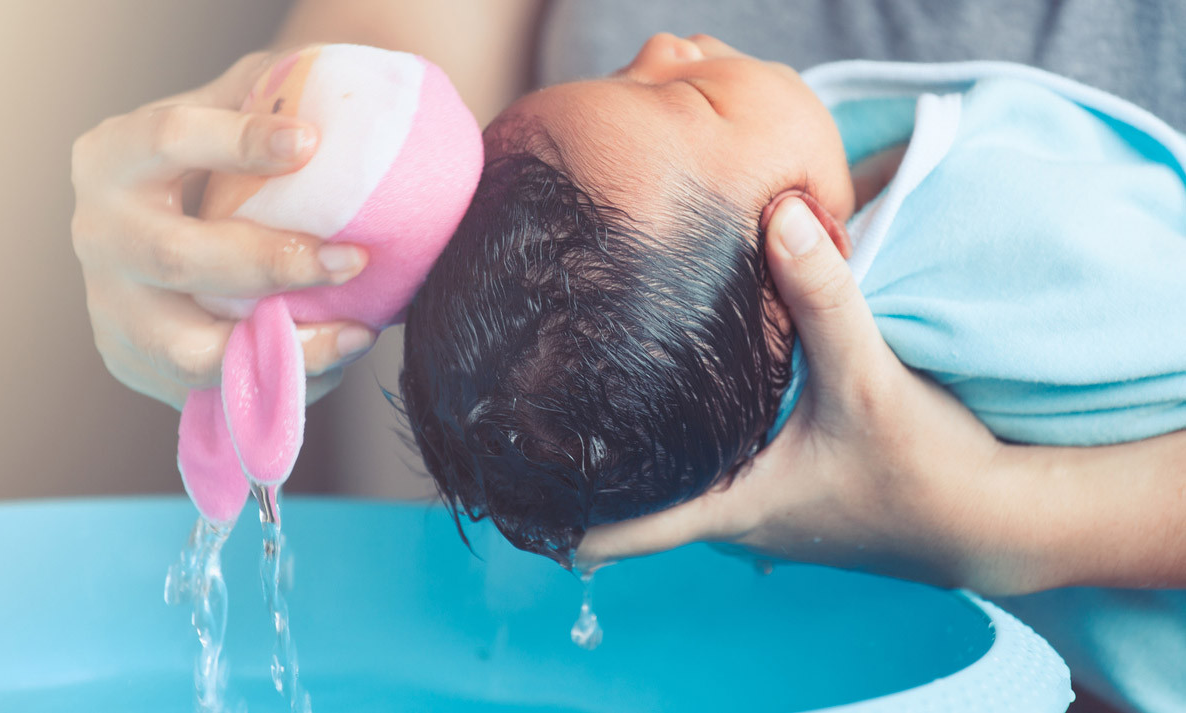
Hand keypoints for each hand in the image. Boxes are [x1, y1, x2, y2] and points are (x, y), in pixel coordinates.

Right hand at [71, 51, 376, 409]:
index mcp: (112, 158)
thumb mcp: (225, 115)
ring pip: (191, 350)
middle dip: (274, 263)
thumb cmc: (211, 163)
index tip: (310, 142)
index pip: (168, 140)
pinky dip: (285, 381)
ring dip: (285, 346)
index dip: (237, 141)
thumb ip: (268, 100)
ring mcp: (113, 310)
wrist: (166, 226)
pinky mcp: (140, 366)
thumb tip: (340, 114)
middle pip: (178, 257)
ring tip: (356, 332)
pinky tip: (336, 357)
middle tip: (352, 258)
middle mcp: (100, 236)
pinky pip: (216, 391)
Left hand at [577, 197, 1024, 592]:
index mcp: (731, 508)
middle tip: (535, 401)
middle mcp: (733, 520)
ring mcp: (759, 513)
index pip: (619, 533)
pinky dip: (687, 440)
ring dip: (640, 447)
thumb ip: (823, 297)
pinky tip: (677, 391)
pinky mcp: (785, 494)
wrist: (993, 520)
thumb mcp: (868, 378)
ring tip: (588, 386)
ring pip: (674, 483)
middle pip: (635, 501)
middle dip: (590, 461)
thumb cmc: (928, 469)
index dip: (559, 513)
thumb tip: (780, 213)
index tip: (508, 480)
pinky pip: (715, 469)